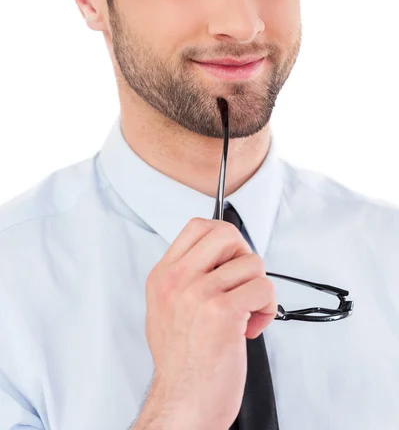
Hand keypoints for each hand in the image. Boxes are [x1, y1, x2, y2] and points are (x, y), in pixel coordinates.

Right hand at [143, 217, 276, 428]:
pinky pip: (264, 289)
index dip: (224, 240)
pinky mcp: (223, 312)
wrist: (183, 404)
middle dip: (244, 256)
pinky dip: (268, 309)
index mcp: (163, 277)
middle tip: (242, 282)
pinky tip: (252, 326)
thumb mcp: (164, 310)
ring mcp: (199, 294)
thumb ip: (183, 279)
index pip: (198, 227)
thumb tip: (216, 260)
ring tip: (247, 312)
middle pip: (226, 233)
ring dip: (258, 289)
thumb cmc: (180, 365)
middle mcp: (177, 281)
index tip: (230, 261)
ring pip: (252, 263)